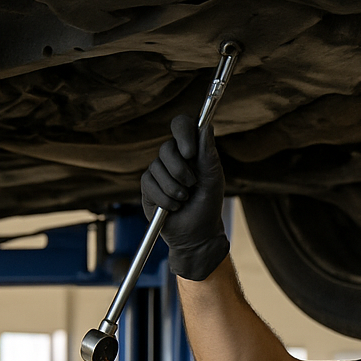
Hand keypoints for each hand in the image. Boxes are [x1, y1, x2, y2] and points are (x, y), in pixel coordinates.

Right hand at [141, 114, 228, 280]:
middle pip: (166, 148)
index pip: (182, 125)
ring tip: (185, 200)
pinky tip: (174, 207)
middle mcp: (173, 157)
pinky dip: (165, 198)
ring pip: (157, 167)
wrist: (197, 234)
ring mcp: (158, 171)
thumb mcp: (213, 179)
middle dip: (180, 170)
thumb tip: (205, 126)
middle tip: (192, 185)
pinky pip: (149, 184)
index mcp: (192, 150)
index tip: (190, 153)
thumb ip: (208, 154)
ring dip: (174, 188)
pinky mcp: (147, 187)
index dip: (183, 134)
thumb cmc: (208, 205)